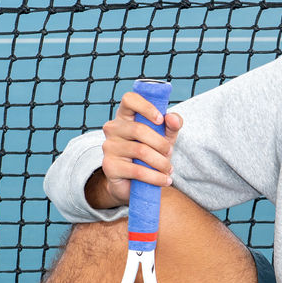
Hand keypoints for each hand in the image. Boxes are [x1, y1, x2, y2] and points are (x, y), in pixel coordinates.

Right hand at [86, 90, 183, 207]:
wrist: (134, 183)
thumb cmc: (150, 154)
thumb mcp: (164, 137)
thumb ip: (172, 125)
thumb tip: (173, 118)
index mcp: (125, 116)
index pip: (129, 99)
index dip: (146, 106)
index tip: (161, 119)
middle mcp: (112, 128)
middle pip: (138, 129)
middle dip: (160, 143)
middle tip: (170, 152)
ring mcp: (109, 147)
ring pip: (140, 151)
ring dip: (161, 162)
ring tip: (168, 169)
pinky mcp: (109, 166)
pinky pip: (136, 170)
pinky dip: (155, 177)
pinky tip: (163, 180)